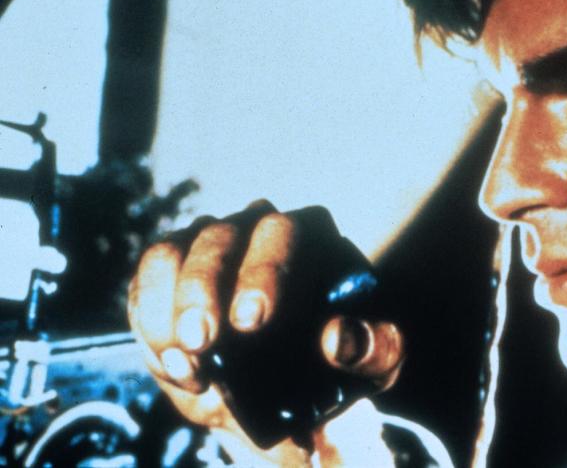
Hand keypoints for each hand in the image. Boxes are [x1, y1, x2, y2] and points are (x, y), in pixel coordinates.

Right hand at [127, 201, 403, 463]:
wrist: (299, 381)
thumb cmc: (346, 357)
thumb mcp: (379, 359)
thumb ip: (373, 347)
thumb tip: (339, 338)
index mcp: (314, 236)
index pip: (284, 234)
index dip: (264, 273)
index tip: (251, 322)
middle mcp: (255, 227)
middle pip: (219, 237)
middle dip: (203, 289)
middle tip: (202, 342)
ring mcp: (207, 244)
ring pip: (171, 251)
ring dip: (168, 306)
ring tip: (187, 360)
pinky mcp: (170, 272)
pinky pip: (145, 282)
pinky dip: (150, 323)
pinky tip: (177, 365)